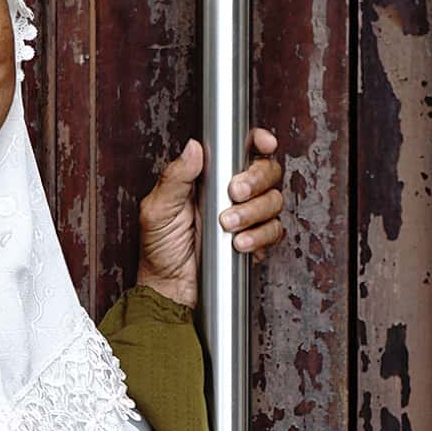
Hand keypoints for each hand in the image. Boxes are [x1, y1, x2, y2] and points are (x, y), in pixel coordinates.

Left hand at [135, 126, 287, 306]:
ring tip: (228, 226)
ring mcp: (247, 216)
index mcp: (209, 177)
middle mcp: (232, 193)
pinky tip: (239, 244)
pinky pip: (274, 231)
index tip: (263, 144)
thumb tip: (193, 148)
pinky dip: (260, 236)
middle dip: (256, 181)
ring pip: (274, 201)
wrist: (170, 288)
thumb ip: (175, 177)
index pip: (242, 150)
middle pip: (268, 171)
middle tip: (234, 194)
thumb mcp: (157, 210)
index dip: (259, 143)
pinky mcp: (255, 240)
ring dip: (253, 212)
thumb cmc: (159, 248)